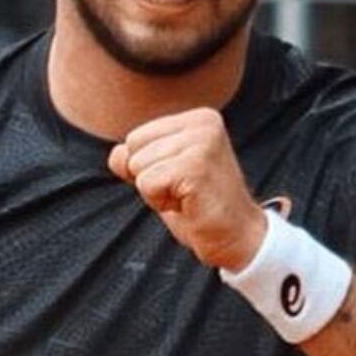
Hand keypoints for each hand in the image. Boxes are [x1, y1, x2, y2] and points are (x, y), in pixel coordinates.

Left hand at [107, 108, 267, 271]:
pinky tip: (188, 205)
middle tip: (184, 191)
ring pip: (138, 166)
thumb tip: (117, 155)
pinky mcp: (196, 166)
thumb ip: (137, 157)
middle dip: (149, 178)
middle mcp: (203, 123)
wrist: (237, 237)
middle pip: (134, 148)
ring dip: (156, 192)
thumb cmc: (199, 207)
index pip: (136, 137)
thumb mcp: (164, 174)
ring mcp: (202, 142)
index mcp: (199, 118)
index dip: (148, 168)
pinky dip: (159, 202)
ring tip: (187, 198)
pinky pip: (146, 183)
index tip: (181, 181)